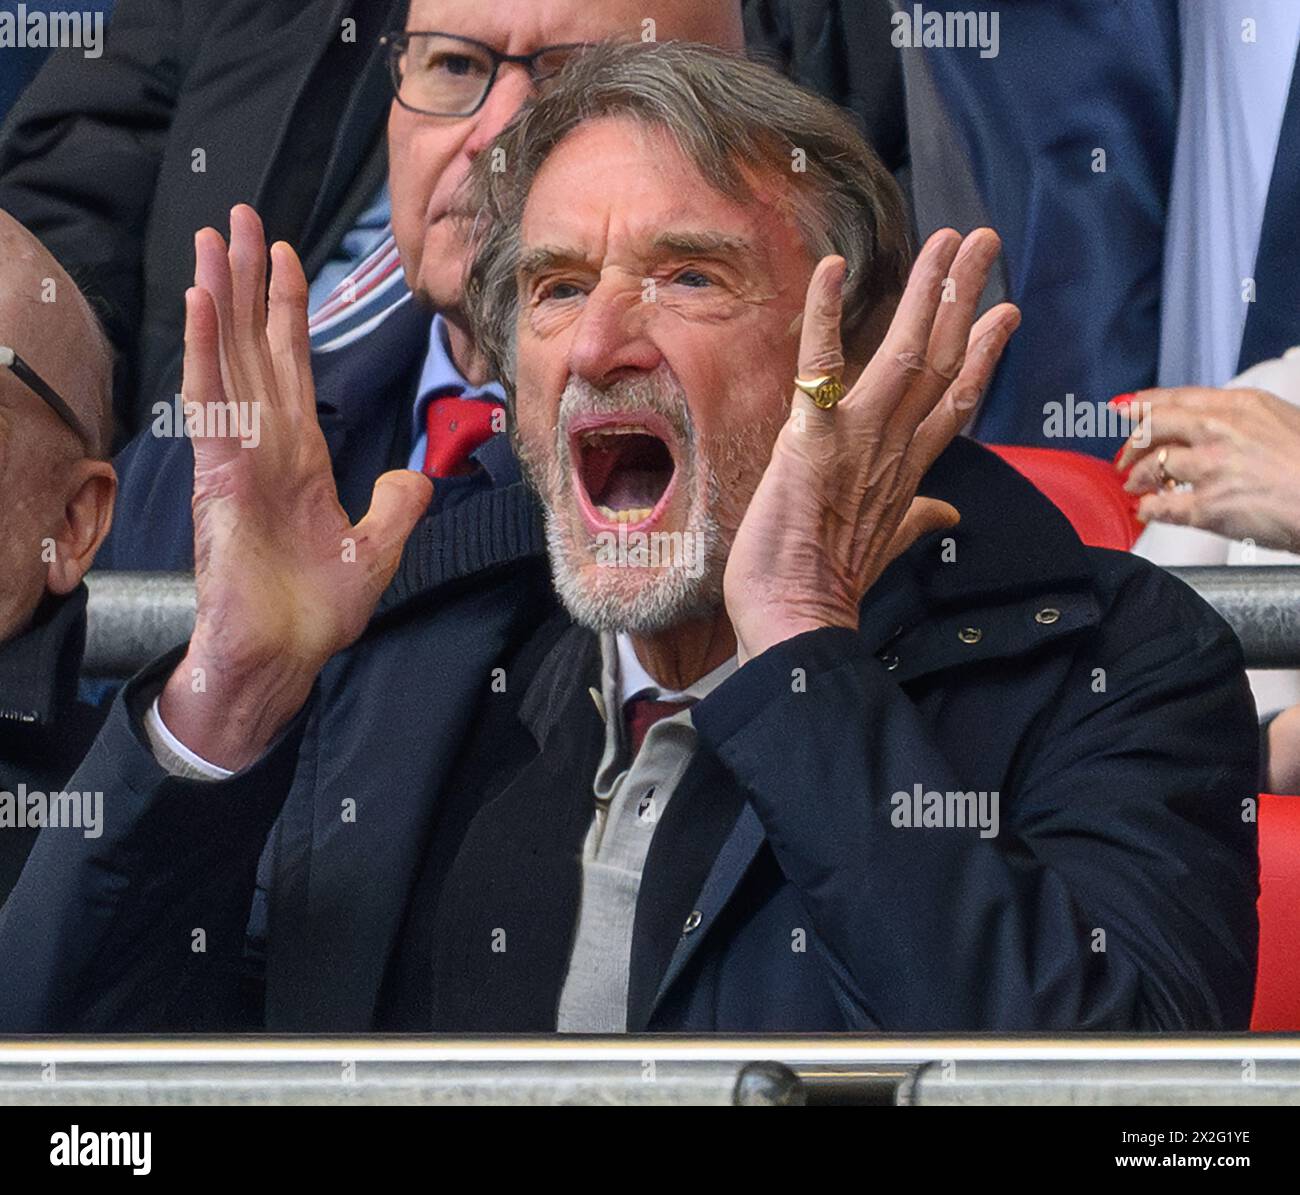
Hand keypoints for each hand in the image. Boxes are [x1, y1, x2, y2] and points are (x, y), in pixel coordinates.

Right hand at [159, 206, 431, 769]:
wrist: (283, 657)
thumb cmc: (315, 613)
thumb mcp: (376, 549)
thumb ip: (396, 505)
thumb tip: (415, 472)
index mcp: (300, 457)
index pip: (293, 367)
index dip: (289, 312)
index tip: (286, 259)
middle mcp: (266, 445)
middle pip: (256, 345)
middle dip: (250, 281)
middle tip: (241, 218)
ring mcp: (239, 455)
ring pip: (230, 357)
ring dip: (223, 295)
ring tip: (215, 236)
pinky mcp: (220, 475)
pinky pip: (212, 401)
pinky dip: (206, 349)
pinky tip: (205, 301)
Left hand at [724, 229, 1019, 663]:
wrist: (794, 622)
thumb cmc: (825, 587)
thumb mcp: (882, 546)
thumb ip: (917, 520)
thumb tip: (946, 515)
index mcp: (907, 470)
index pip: (956, 401)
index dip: (982, 353)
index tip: (1003, 313)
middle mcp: (893, 447)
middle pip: (943, 361)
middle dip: (965, 297)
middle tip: (984, 243)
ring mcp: (858, 441)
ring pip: (906, 352)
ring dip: (927, 291)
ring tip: (947, 240)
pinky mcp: (811, 439)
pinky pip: (820, 367)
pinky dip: (824, 316)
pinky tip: (830, 269)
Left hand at [1117, 386, 1299, 551]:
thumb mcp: (1281, 420)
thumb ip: (1242, 419)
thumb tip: (1209, 423)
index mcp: (1241, 406)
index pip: (1177, 399)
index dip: (1143, 404)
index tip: (1124, 408)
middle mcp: (1220, 431)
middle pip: (1153, 428)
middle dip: (1131, 444)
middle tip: (1123, 458)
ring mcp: (1211, 468)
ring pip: (1151, 467)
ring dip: (1137, 478)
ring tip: (1136, 486)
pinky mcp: (1209, 506)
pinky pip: (1162, 507)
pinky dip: (1148, 509)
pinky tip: (1147, 510)